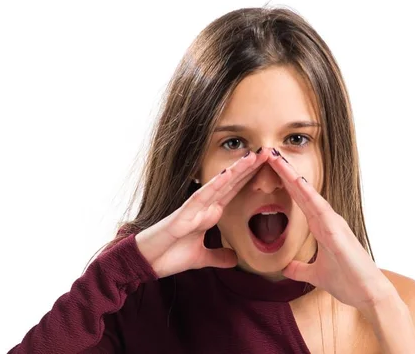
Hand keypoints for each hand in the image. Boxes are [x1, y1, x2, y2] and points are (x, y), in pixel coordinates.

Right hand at [135, 149, 268, 277]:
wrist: (146, 263)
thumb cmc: (169, 256)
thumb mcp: (201, 258)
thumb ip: (218, 256)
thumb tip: (235, 259)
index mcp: (209, 214)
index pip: (234, 193)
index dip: (250, 180)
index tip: (267, 169)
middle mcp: (203, 207)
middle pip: (231, 184)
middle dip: (249, 169)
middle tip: (268, 153)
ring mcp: (193, 209)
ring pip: (219, 185)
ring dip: (236, 171)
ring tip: (253, 156)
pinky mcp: (182, 215)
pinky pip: (201, 197)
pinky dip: (214, 186)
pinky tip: (227, 174)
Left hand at [266, 148, 395, 309]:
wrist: (369, 295)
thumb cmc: (348, 281)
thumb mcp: (315, 275)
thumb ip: (300, 269)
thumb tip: (286, 268)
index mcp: (321, 227)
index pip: (298, 200)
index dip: (284, 184)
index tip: (270, 168)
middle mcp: (327, 220)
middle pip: (302, 191)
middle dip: (285, 172)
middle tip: (268, 153)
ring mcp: (334, 224)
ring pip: (309, 195)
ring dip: (293, 177)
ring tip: (278, 160)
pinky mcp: (338, 233)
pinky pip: (321, 210)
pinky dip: (309, 195)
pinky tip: (298, 183)